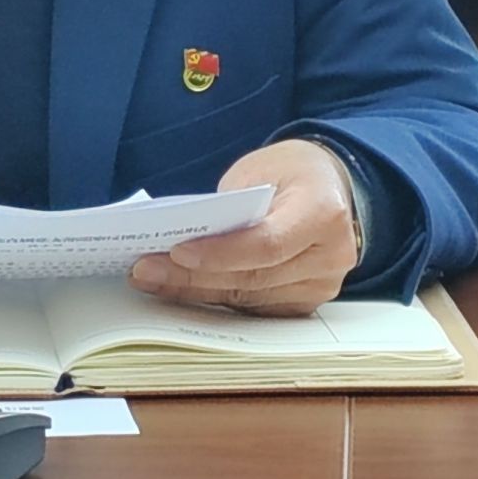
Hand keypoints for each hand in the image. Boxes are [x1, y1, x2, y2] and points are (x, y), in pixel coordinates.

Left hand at [128, 141, 358, 315]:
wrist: (328, 186)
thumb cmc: (289, 172)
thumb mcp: (257, 171)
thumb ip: (229, 208)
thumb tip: (181, 242)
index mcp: (323, 212)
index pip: (267, 244)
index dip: (220, 254)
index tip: (176, 251)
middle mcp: (332, 255)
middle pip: (253, 277)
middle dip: (193, 276)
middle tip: (146, 268)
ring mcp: (322, 285)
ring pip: (248, 299)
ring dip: (196, 291)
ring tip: (152, 278)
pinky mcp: (307, 303)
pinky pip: (254, 308)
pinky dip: (215, 298)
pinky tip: (180, 289)